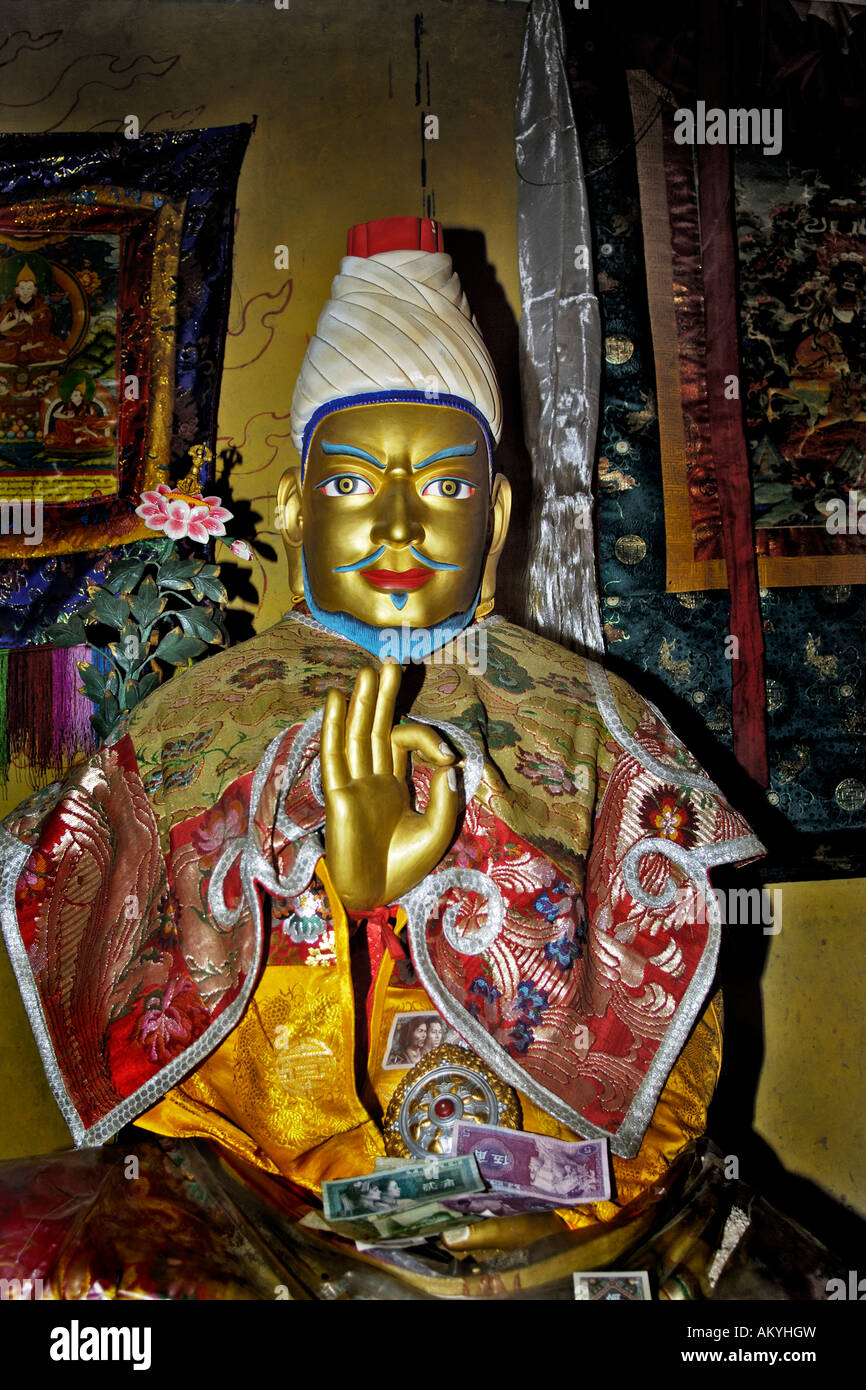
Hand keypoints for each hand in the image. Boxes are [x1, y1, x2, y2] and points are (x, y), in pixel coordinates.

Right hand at [321, 663, 459, 910]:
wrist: (378, 893)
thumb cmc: (405, 866)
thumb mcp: (437, 830)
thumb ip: (444, 799)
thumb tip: (449, 765)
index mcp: (394, 785)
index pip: (404, 744)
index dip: (425, 740)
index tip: (445, 757)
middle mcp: (372, 779)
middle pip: (377, 728)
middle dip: (382, 697)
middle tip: (388, 662)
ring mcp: (353, 785)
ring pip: (357, 736)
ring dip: (361, 704)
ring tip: (366, 672)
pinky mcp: (338, 795)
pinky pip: (335, 756)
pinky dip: (335, 727)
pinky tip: (336, 701)